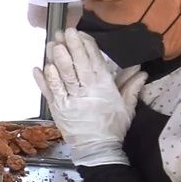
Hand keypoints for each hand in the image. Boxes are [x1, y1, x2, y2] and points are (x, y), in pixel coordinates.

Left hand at [33, 29, 147, 166]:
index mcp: (103, 88)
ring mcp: (70, 100)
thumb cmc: (112, 127)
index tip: (81, 33)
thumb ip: (131, 87)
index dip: (87, 47)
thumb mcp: (127, 107)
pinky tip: (38, 67)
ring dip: (55, 59)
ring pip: (61, 76)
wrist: (97, 150)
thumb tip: (142, 70)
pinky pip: (49, 92)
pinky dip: (43, 80)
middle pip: (76, 65)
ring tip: (51, 43)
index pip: (94, 62)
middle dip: (70, 46)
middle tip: (64, 31)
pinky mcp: (57, 109)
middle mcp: (86, 91)